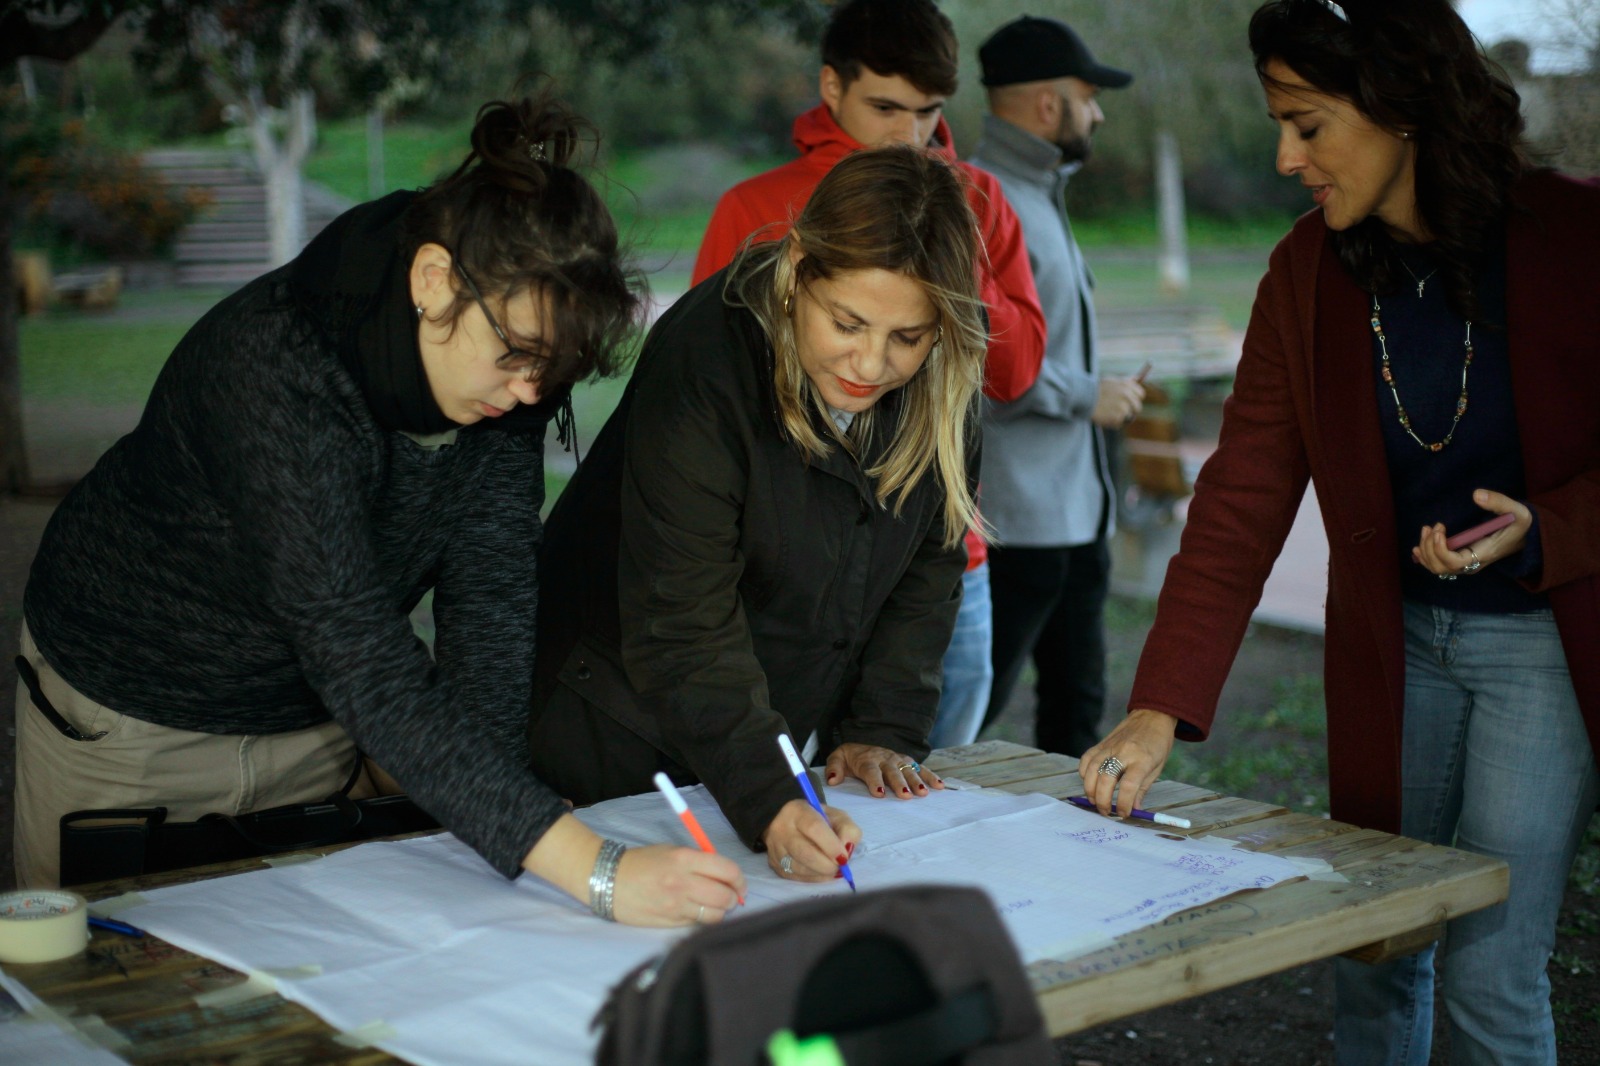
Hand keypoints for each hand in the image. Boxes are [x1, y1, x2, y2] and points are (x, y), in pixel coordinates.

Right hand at [611, 844, 747, 927]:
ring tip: (714, 906)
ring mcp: (676, 905)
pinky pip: (697, 924)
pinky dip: (702, 920)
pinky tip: (695, 912)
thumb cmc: (643, 862)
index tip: (739, 884)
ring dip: (721, 912)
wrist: (608, 879)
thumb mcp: (672, 852)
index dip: (739, 880)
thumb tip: (727, 877)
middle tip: (730, 897)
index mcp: (685, 859)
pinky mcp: (669, 922)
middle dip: (734, 898)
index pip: (728, 871)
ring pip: (715, 915)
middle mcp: (683, 882)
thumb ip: (700, 862)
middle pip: (726, 897)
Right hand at [762, 798, 861, 881]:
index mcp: (797, 811)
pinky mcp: (775, 866)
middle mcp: (782, 830)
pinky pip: (796, 877)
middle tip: (840, 866)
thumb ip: (848, 829)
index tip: (844, 857)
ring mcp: (776, 850)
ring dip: (821, 873)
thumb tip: (847, 850)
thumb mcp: (835, 816)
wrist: (786, 823)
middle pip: (805, 852)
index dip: (831, 845)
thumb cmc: (816, 819)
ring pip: (800, 868)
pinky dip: (814, 878)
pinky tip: (821, 872)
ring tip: (832, 868)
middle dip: (827, 864)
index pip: (814, 828)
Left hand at [824, 742, 944, 798]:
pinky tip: (939, 786)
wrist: (862, 743)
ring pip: (908, 770)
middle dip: (899, 783)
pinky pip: (920, 768)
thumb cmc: (851, 757)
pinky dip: (930, 776)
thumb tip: (833, 779)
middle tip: (906, 795)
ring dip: (916, 781)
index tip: (880, 793)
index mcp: (866, 760)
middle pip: (892, 771)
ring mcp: (897, 759)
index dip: (875, 781)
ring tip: (923, 793)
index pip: (871, 771)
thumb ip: (834, 768)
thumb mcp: (837, 758)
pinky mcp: (906, 761)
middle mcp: (884, 759)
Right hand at [1079, 709, 1179, 815]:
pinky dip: (1084, 773)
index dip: (1123, 804)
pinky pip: (1086, 759)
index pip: (1128, 786)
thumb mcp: (1157, 768)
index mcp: (1142, 760)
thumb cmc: (1158, 743)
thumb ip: (1142, 788)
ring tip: (1095, 800)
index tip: (1124, 814)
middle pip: (1105, 779)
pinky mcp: (1101, 743)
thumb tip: (1133, 808)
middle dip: (1102, 800)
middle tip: (1105, 811)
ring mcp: (1110, 746)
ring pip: (1091, 769)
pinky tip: (1089, 782)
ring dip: (1090, 789)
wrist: (1152, 715)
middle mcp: (1124, 752)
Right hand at [1090, 377, 1147, 428]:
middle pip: (1137, 407)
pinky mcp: (1118, 417)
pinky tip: (1103, 416)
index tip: (1129, 402)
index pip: (1140, 394)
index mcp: (1127, 385)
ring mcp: (1123, 406)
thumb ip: (1125, 381)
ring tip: (1107, 412)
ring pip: (1128, 416)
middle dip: (1130, 410)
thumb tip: (1136, 378)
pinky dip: (1112, 422)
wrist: (1082, 397)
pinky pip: (1119, 422)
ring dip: (1119, 416)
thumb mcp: (1111, 381)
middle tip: (1119, 412)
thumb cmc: (1095, 389)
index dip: (1135, 399)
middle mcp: (1127, 395)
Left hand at [1411, 489, 1531, 578]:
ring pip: (1437, 567)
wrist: (1525, 536)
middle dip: (1429, 547)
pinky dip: (1425, 557)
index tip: (1439, 529)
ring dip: (1425, 550)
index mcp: (1483, 554)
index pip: (1455, 563)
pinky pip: (1439, 565)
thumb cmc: (1520, 525)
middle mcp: (1472, 564)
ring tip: (1427, 530)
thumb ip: (1499, 502)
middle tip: (1432, 527)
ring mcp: (1466, 564)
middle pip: (1441, 567)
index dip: (1440, 550)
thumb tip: (1476, 495)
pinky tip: (1417, 548)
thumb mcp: (1517, 511)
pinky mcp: (1461, 560)